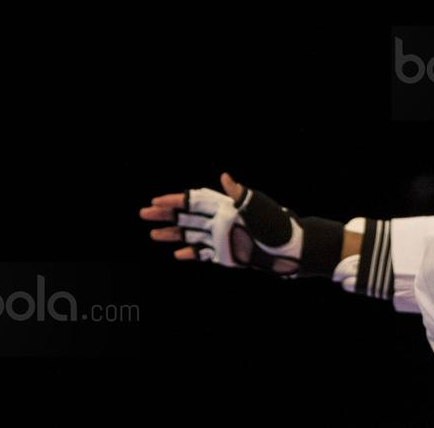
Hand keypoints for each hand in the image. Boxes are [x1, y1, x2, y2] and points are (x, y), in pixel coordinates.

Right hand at [139, 172, 301, 273]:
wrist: (290, 250)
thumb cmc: (277, 226)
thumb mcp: (259, 208)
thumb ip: (241, 195)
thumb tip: (226, 177)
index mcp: (226, 207)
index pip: (195, 200)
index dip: (175, 200)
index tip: (156, 201)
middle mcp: (221, 221)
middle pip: (187, 216)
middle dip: (165, 214)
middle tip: (143, 213)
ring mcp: (222, 238)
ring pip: (190, 235)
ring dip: (171, 235)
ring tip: (152, 234)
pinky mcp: (226, 255)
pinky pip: (203, 254)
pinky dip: (189, 254)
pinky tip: (176, 255)